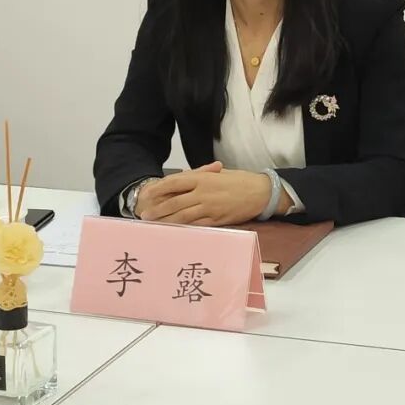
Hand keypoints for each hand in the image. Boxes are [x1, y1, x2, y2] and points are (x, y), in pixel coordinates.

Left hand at [137, 164, 288, 225]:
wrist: (260, 192)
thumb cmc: (239, 180)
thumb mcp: (218, 173)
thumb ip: (200, 175)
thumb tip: (182, 179)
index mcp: (202, 178)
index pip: (174, 183)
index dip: (159, 189)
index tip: (147, 194)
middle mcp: (203, 193)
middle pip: (174, 202)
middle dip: (158, 209)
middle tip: (145, 215)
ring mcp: (209, 208)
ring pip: (183, 216)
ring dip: (167, 221)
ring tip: (155, 225)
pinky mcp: (216, 220)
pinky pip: (196, 225)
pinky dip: (184, 228)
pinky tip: (174, 231)